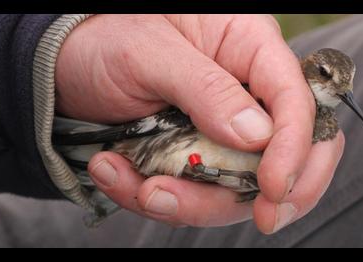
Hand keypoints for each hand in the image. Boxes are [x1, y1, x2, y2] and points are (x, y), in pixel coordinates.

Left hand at [55, 14, 344, 232]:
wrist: (67, 62)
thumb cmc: (107, 38)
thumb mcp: (148, 52)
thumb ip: (206, 88)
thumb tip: (257, 136)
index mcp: (248, 46)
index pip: (295, 98)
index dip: (294, 147)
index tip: (273, 188)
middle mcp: (244, 90)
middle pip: (285, 151)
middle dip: (270, 193)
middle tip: (258, 221)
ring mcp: (221, 128)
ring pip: (236, 184)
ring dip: (192, 202)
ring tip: (139, 188)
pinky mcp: (195, 155)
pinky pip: (193, 192)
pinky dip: (158, 197)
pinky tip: (116, 173)